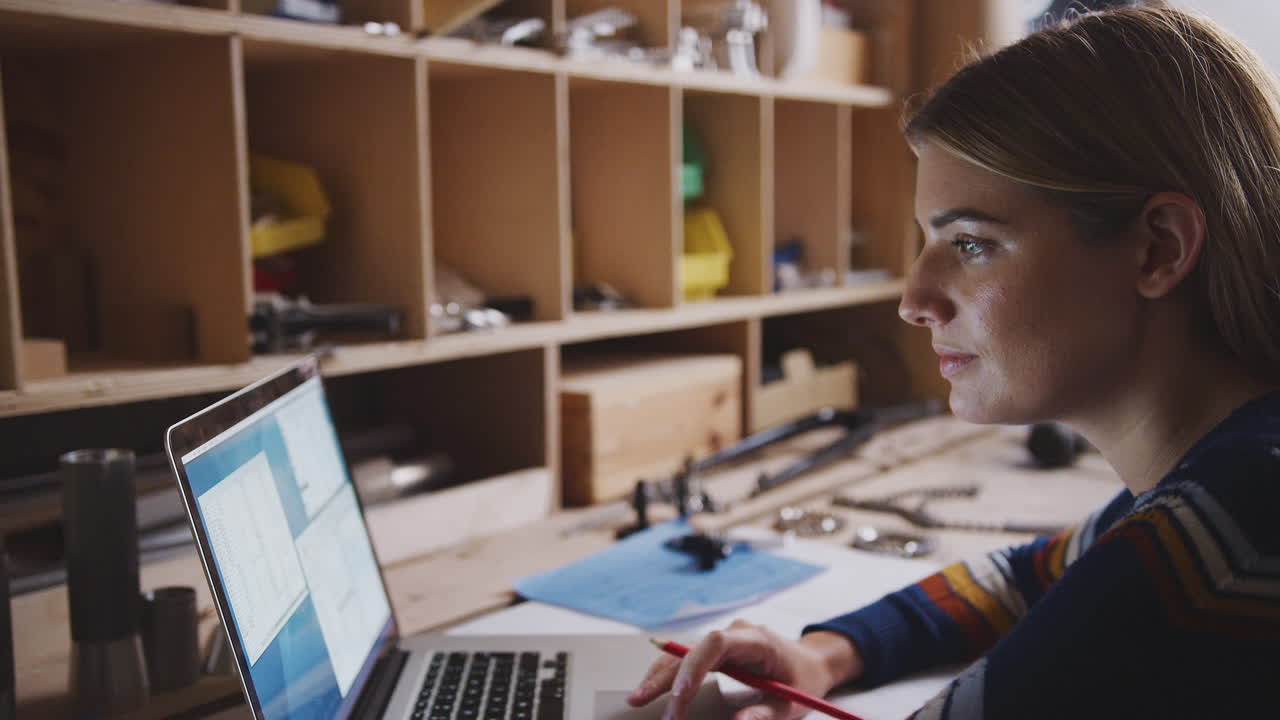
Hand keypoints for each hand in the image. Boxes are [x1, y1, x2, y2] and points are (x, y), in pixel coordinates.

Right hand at [626, 619, 862, 719]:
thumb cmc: (804, 682)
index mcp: (756, 640)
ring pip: (683, 652)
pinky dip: (669, 674)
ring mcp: (724, 640)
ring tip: (637, 698)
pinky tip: (651, 690)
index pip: (716, 643)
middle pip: (691, 649)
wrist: (812, 663)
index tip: (680, 696)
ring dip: (660, 674)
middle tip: (641, 702)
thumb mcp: (790, 705)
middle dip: (665, 677)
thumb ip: (763, 714)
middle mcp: (735, 634)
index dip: (693, 666)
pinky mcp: (718, 650)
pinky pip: (688, 658)